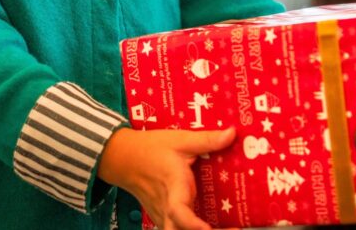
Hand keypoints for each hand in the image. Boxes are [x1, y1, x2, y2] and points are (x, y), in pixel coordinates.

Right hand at [97, 126, 234, 229]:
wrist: (123, 159)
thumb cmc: (151, 149)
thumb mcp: (180, 140)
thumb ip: (207, 140)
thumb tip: (231, 134)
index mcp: (173, 186)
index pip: (178, 211)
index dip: (192, 224)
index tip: (207, 229)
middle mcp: (166, 206)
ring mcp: (163, 215)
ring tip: (227, 229)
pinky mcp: (163, 217)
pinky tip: (211, 226)